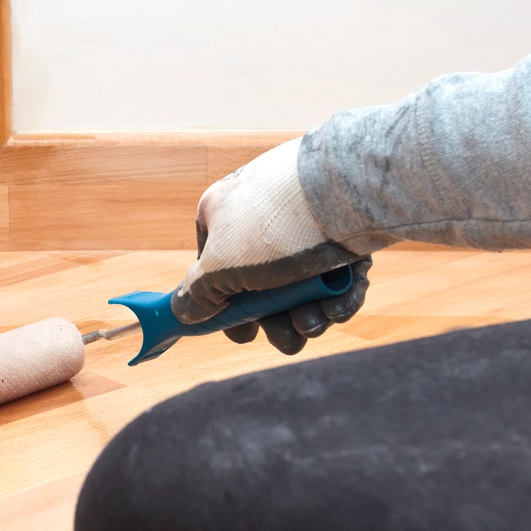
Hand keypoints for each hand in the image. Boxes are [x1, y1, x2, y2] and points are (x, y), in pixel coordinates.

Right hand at [175, 138, 370, 354]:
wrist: (347, 193)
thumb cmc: (272, 228)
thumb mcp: (219, 268)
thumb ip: (196, 294)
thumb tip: (182, 312)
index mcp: (225, 212)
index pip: (213, 266)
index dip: (225, 305)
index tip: (242, 330)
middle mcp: (264, 217)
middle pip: (263, 285)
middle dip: (275, 320)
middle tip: (286, 337)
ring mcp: (307, 225)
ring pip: (302, 286)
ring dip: (306, 316)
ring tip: (314, 321)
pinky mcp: (346, 233)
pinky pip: (335, 276)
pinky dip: (335, 299)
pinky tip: (336, 309)